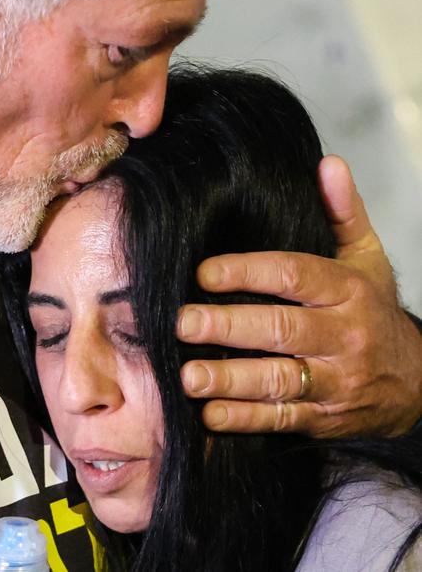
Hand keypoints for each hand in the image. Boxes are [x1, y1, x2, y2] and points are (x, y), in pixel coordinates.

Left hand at [177, 155, 421, 437]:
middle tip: (183, 322)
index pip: (294, 275)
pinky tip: (210, 414)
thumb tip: (328, 163)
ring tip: (188, 376)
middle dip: (229, 326)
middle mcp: (343, 335)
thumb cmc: (373, 308)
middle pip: (281, 329)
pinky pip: (282, 419)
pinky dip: (245, 419)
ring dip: (230, 379)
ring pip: (279, 380)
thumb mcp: (367, 257)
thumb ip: (343, 211)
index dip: (248, 272)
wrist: (417, 381)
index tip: (204, 271)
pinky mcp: (325, 417)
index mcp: (347, 290)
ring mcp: (334, 380)